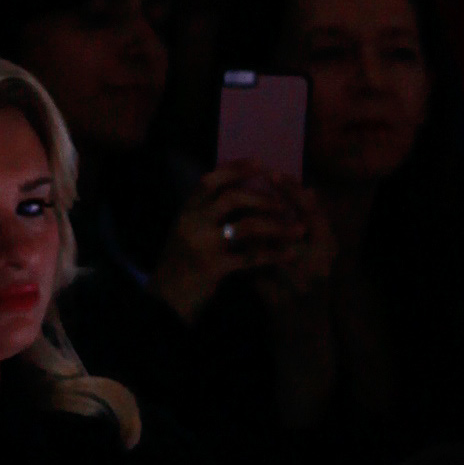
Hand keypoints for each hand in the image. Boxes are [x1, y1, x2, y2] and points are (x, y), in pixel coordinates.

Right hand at [149, 165, 334, 322]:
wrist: (165, 302)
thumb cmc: (180, 267)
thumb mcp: (185, 233)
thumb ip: (204, 214)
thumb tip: (234, 190)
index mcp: (185, 212)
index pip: (209, 181)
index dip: (235, 169)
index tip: (259, 162)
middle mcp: (191, 223)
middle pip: (231, 197)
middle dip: (262, 198)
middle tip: (283, 202)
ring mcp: (202, 245)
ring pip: (246, 226)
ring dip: (276, 226)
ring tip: (298, 229)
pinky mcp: (213, 268)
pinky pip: (251, 257)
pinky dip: (274, 255)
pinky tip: (290, 255)